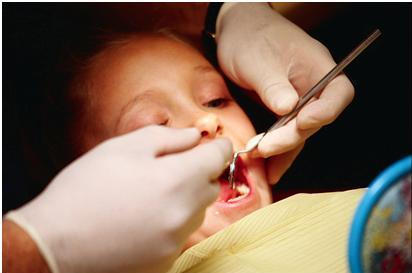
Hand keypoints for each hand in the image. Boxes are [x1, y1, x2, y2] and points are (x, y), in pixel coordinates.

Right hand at [7, 126, 231, 272]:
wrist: (55, 242)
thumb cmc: (86, 188)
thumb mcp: (124, 148)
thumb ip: (168, 138)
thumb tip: (196, 138)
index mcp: (178, 180)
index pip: (219, 157)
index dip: (218, 146)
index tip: (214, 144)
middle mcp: (185, 214)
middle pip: (211, 186)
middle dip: (199, 172)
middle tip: (170, 167)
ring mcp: (176, 242)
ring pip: (197, 211)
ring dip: (186, 198)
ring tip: (150, 194)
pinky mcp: (165, 261)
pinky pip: (181, 234)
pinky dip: (171, 221)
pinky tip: (143, 218)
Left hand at [216, 3, 353, 182]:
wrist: (234, 30)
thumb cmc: (249, 36)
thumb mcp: (257, 60)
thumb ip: (273, 85)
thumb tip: (288, 109)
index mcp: (316, 66)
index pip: (338, 93)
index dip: (325, 112)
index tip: (302, 122)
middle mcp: (311, 86)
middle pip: (314, 119)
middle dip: (290, 137)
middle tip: (263, 148)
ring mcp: (297, 99)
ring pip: (299, 131)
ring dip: (282, 151)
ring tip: (265, 170)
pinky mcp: (280, 109)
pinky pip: (284, 132)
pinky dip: (276, 150)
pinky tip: (268, 167)